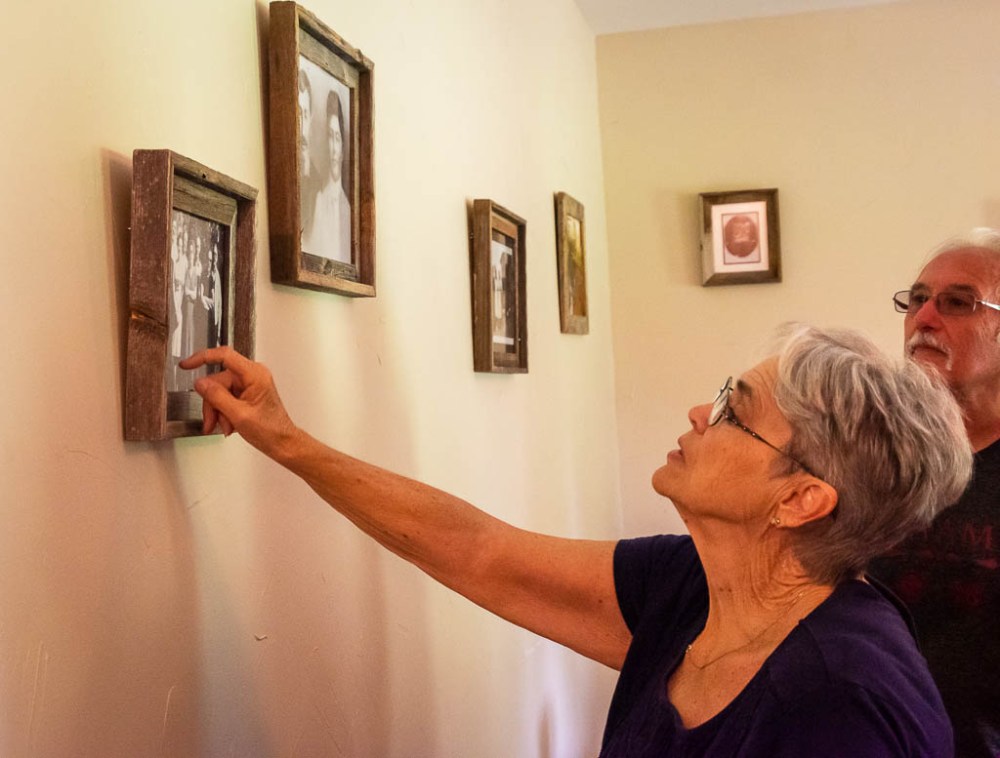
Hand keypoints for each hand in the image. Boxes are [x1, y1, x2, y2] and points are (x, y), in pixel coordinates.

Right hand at [179, 347, 298, 457]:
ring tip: (225, 427)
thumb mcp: (239, 415)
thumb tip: (200, 383)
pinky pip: (226, 398)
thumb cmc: (270, 430)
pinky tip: (228, 424)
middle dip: (213, 404)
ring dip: (218, 411)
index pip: (224, 356)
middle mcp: (253, 375)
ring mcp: (250, 384)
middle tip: (213, 422)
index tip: (187, 364)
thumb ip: (217, 397)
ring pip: (219, 392)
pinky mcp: (247, 392)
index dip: (202, 357)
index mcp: (255, 374)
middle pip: (218, 381)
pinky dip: (223, 412)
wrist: (282, 442)